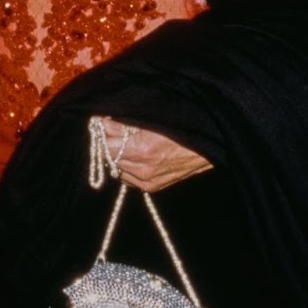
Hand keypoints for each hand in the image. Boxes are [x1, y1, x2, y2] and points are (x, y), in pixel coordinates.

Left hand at [97, 116, 211, 192]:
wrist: (206, 148)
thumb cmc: (181, 128)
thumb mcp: (152, 120)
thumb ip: (124, 124)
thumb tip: (103, 123)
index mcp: (142, 150)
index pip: (106, 144)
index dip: (102, 131)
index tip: (101, 122)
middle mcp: (142, 169)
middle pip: (109, 156)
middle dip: (109, 142)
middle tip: (112, 130)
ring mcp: (147, 180)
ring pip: (117, 167)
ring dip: (117, 155)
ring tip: (127, 143)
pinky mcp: (151, 187)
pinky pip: (128, 177)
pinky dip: (127, 167)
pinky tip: (136, 156)